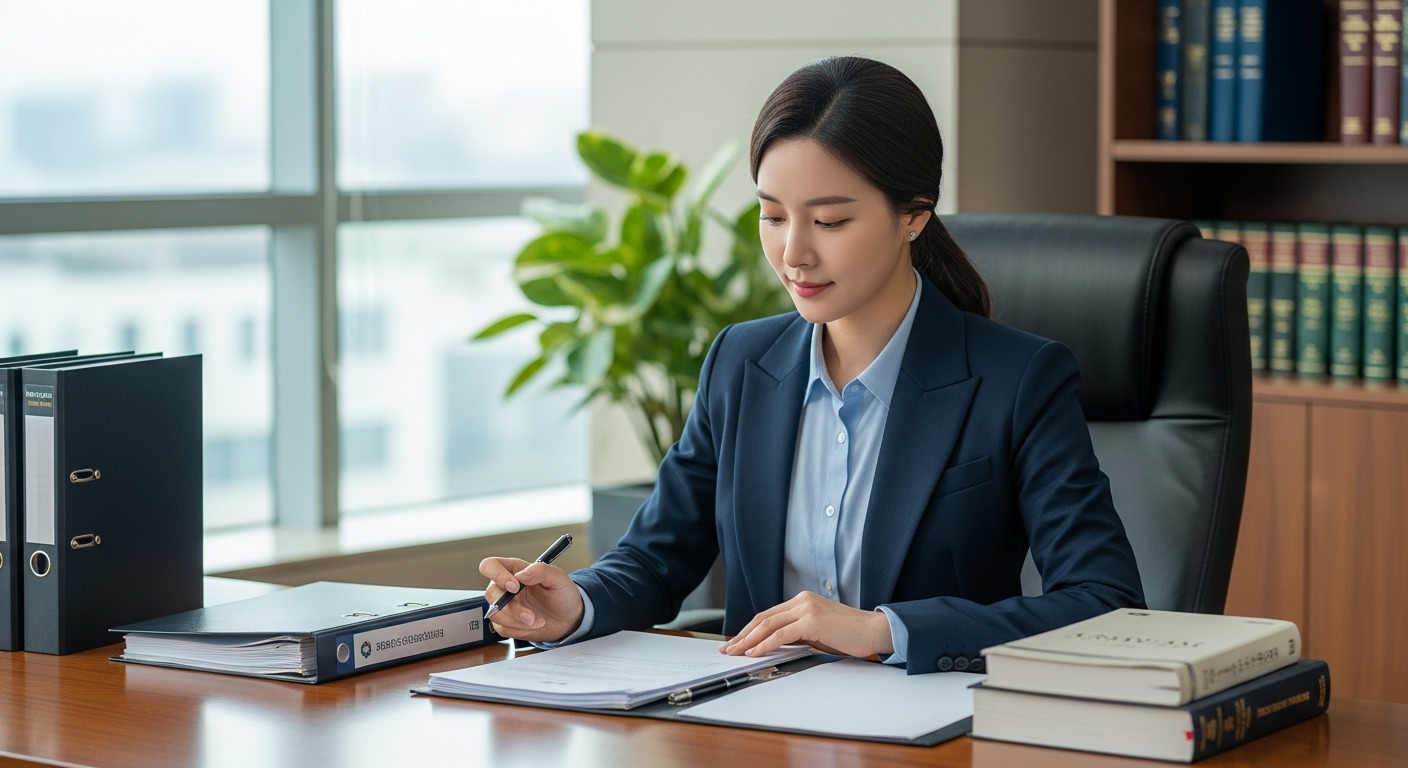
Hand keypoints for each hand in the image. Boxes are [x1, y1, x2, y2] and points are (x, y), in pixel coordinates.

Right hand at [479, 557, 584, 642]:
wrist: (569, 618)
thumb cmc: (562, 595)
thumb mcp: (558, 578)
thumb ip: (541, 570)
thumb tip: (523, 574)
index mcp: (514, 570)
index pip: (490, 566)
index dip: (497, 575)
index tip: (514, 586)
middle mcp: (505, 587)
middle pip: (491, 593)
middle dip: (512, 608)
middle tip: (530, 615)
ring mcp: (504, 605)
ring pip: (495, 613)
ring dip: (516, 621)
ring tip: (536, 621)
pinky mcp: (506, 622)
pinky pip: (502, 628)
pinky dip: (518, 630)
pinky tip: (533, 626)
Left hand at [720, 591, 894, 658]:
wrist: (874, 631)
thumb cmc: (850, 635)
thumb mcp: (818, 632)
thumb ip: (797, 634)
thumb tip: (774, 646)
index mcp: (802, 601)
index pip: (768, 615)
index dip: (749, 629)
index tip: (736, 641)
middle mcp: (802, 600)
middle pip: (763, 618)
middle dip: (742, 635)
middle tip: (727, 648)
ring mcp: (807, 608)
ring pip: (768, 624)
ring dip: (748, 640)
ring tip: (735, 652)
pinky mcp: (812, 620)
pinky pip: (781, 634)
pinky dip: (765, 644)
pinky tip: (754, 652)